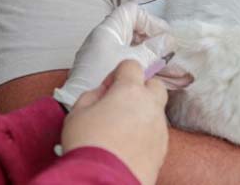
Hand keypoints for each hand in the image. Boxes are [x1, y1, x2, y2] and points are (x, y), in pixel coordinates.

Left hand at [54, 3, 176, 107]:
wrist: (76, 103)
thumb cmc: (102, 76)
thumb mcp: (133, 61)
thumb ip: (153, 49)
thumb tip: (169, 40)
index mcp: (110, 30)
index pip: (132, 13)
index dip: (150, 21)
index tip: (165, 36)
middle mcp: (110, 41)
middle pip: (139, 35)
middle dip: (160, 47)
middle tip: (175, 57)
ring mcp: (111, 58)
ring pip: (141, 55)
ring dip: (160, 64)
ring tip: (183, 76)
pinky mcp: (113, 75)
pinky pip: (137, 69)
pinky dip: (152, 74)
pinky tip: (173, 83)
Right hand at [61, 60, 168, 184]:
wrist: (104, 180)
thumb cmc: (89, 146)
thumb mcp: (77, 112)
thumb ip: (92, 95)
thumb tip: (103, 93)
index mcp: (130, 91)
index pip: (132, 66)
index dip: (117, 73)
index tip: (107, 88)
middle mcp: (150, 106)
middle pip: (155, 85)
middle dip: (140, 89)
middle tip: (120, 103)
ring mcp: (159, 128)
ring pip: (156, 111)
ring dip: (143, 113)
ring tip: (121, 129)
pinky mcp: (163, 149)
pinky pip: (156, 133)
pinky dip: (146, 134)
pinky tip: (128, 145)